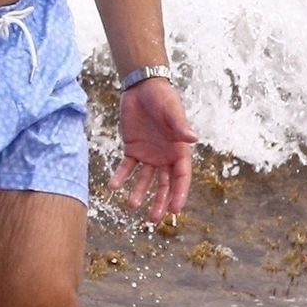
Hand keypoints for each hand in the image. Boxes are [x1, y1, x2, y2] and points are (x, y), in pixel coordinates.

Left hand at [109, 77, 198, 222]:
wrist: (142, 87)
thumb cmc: (163, 98)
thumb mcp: (172, 110)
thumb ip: (180, 126)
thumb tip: (194, 139)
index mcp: (179, 150)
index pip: (181, 177)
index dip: (179, 193)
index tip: (175, 210)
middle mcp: (165, 156)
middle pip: (164, 184)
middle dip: (159, 201)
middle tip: (153, 219)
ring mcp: (149, 154)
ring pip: (145, 179)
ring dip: (139, 192)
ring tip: (131, 206)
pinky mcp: (132, 149)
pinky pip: (126, 166)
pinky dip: (120, 176)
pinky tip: (113, 186)